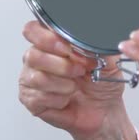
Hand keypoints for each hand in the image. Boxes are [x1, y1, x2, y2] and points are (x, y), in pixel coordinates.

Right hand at [19, 20, 137, 139]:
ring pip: (37, 77)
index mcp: (52, 43)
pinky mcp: (31, 100)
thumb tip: (90, 32)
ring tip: (75, 86)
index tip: (67, 47)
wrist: (105, 109)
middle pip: (33, 55)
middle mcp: (37, 59)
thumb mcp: (107, 58)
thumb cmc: (102, 82)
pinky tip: (67, 99)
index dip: (48, 38)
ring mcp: (31, 79)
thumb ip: (96, 43)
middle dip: (63, 65)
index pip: (33, 30)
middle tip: (80, 71)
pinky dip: (59, 99)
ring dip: (63, 84)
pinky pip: (39, 97)